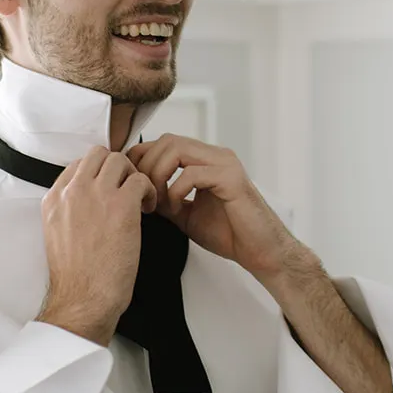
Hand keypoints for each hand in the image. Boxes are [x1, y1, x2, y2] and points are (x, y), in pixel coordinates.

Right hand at [37, 146, 156, 345]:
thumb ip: (69, 212)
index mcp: (54, 199)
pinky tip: (148, 208)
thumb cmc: (76, 277)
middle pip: (98, 155)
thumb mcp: (57, 235)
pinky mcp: (121, 205)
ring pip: (120, 161)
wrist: (83, 298)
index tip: (109, 188)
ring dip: (133, 175)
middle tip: (126, 188)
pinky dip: (149, 190)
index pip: (77, 165)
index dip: (98, 174)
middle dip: (117, 168)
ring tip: (139, 198)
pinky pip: (141, 179)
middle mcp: (73, 191)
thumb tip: (89, 204)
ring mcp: (96, 195)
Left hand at [125, 133, 304, 280]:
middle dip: (147, 166)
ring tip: (158, 201)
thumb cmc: (229, 234)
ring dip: (158, 175)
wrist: (260, 252)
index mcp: (206, 161)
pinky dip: (175, 190)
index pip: (165, 143)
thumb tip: (139, 190)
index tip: (132, 183)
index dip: (143, 158)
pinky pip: (192, 174)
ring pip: (177, 149)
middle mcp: (216, 156)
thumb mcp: (185, 214)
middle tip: (144, 194)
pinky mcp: (232, 179)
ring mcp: (225, 164)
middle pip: (168, 140)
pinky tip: (175, 208)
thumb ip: (165, 198)